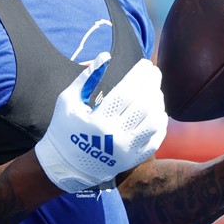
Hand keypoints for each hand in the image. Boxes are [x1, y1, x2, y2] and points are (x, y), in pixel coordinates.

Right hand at [35, 52, 168, 192]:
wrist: (64, 167)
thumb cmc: (64, 128)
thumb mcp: (67, 100)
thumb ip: (86, 77)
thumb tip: (105, 56)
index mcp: (97, 121)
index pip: (126, 92)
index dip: (139, 75)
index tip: (145, 63)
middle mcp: (114, 137)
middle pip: (143, 104)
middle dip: (152, 83)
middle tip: (154, 71)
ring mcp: (126, 151)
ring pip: (153, 122)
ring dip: (158, 102)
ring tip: (155, 89)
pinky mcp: (132, 160)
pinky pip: (155, 139)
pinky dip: (160, 123)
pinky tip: (158, 110)